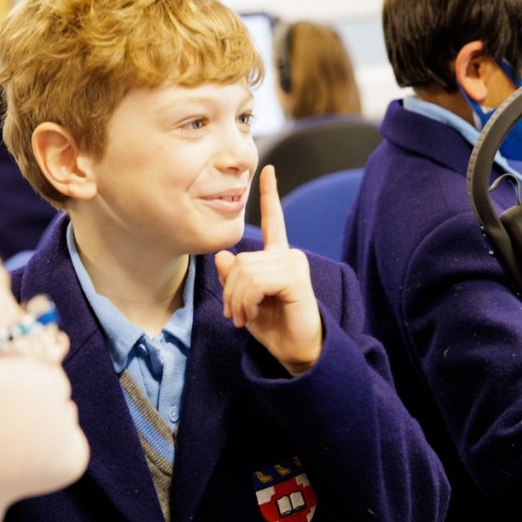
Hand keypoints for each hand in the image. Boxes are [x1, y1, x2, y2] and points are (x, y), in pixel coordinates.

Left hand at [215, 165, 322, 375]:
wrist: (298, 352)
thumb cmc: (274, 328)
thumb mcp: (245, 302)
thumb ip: (233, 279)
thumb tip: (223, 257)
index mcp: (278, 258)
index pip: (275, 220)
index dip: (270, 195)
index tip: (267, 170)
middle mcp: (288, 256)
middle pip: (241, 260)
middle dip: (230, 291)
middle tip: (234, 315)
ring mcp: (294, 265)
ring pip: (245, 271)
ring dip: (237, 300)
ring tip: (244, 318)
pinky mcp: (295, 279)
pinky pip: (256, 282)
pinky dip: (247, 301)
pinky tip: (254, 315)